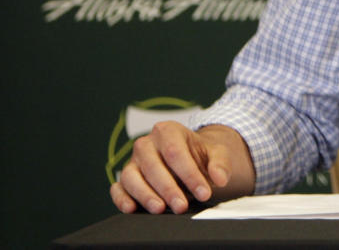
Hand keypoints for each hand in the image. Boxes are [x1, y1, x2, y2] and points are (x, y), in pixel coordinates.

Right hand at [110, 121, 254, 213]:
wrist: (193, 160)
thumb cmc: (201, 155)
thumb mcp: (216, 154)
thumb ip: (220, 163)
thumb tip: (220, 178)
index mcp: (168, 130)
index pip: (175, 152)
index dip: (189, 174)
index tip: (204, 192)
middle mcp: (147, 144)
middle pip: (153, 165)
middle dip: (168, 188)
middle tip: (182, 206)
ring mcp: (133, 162)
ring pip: (132, 177)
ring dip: (145, 194)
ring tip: (160, 209)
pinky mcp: (126, 179)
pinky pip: (118, 188)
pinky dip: (121, 199)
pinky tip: (132, 208)